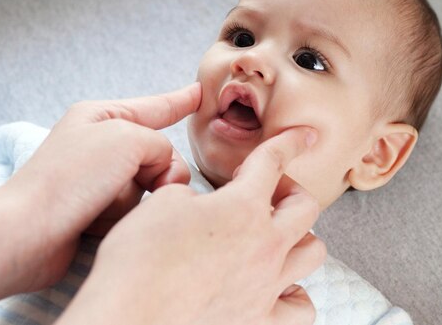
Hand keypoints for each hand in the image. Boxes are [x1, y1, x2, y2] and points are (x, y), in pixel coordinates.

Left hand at [0, 84, 199, 298]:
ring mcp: (98, 178)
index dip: (181, 101)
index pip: (155, 107)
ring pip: (148, 184)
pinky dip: (121, 216)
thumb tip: (163, 174)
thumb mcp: (126, 139)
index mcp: (102, 117)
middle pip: (158, 153)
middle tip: (154, 184)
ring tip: (104, 204)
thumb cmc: (71, 178)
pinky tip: (96, 221)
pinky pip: (132, 208)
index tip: (200, 93)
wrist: (28, 233)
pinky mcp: (96, 209)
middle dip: (159, 170)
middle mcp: (100, 144)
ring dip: (133, 197)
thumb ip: (160, 145)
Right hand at [58, 127, 325, 324]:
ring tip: (275, 237)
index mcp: (242, 208)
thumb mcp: (162, 203)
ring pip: (313, 253)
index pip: (274, 161)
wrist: (129, 318)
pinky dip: (294, 292)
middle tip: (267, 193)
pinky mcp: (260, 322)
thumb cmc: (139, 261)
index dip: (290, 141)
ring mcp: (266, 287)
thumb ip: (194, 194)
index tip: (305, 135)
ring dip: (298, 237)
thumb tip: (203, 204)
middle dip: (290, 190)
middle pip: (305, 206)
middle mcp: (264, 246)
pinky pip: (300, 307)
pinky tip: (277, 286)